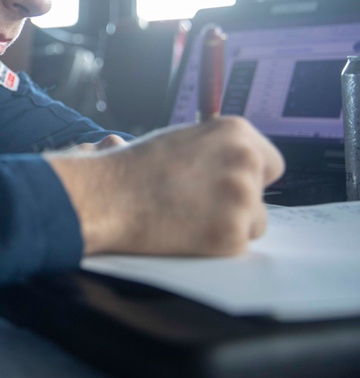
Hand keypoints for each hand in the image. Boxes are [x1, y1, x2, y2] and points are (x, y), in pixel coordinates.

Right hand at [45, 117, 284, 256]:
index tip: (229, 183)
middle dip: (238, 201)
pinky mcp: (233, 234)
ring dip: (229, 224)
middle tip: (200, 204)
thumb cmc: (134, 167)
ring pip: (254, 221)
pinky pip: (237, 245)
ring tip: (189, 217)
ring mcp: (242, 198)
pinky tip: (186, 231)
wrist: (107, 196)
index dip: (249, 175)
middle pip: (261, 193)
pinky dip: (214, 244)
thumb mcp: (181, 140)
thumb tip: (238, 164)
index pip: (270, 162)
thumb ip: (216, 150)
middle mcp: (245, 161)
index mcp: (234, 132)